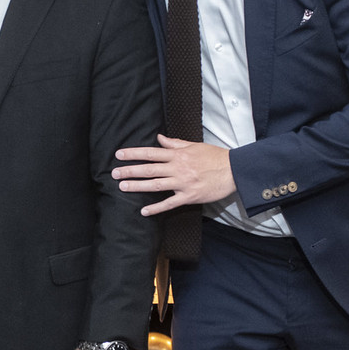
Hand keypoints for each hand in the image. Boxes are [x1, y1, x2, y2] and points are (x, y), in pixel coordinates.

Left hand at [113, 136, 237, 214]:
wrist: (233, 170)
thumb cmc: (215, 157)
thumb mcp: (194, 145)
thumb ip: (175, 143)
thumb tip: (159, 138)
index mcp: (178, 155)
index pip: (151, 153)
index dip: (134, 154)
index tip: (119, 155)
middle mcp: (178, 168)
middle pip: (149, 169)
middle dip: (130, 170)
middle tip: (114, 173)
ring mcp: (182, 183)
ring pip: (155, 184)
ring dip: (137, 186)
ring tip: (122, 187)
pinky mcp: (189, 196)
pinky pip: (170, 203)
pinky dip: (156, 208)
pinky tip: (144, 211)